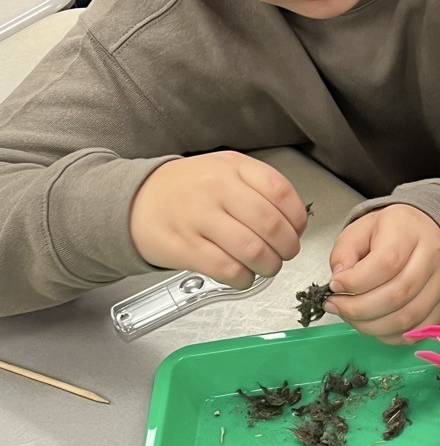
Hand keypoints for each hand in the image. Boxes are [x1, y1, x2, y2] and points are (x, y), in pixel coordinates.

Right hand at [129, 152, 307, 286]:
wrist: (136, 201)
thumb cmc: (188, 189)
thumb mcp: (224, 170)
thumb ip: (259, 188)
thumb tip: (295, 222)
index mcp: (232, 167)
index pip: (280, 191)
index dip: (297, 218)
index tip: (297, 231)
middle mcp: (216, 189)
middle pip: (271, 225)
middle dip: (287, 247)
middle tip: (285, 253)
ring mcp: (199, 218)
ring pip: (253, 250)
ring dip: (269, 266)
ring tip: (267, 266)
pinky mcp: (185, 247)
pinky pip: (228, 269)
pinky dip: (244, 278)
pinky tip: (243, 274)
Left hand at [325, 204, 439, 342]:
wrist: (429, 234)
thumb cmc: (392, 232)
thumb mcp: (361, 229)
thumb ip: (344, 252)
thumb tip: (340, 282)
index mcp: (408, 232)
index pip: (385, 263)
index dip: (355, 281)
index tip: (335, 285)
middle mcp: (431, 258)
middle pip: (396, 295)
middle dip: (358, 309)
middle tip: (336, 306)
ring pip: (406, 318)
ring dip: (371, 326)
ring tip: (351, 316)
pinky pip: (415, 332)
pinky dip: (389, 336)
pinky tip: (373, 324)